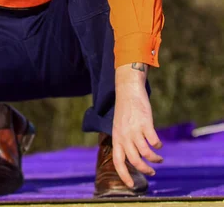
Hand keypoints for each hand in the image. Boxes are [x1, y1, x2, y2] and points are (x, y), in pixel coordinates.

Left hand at [112, 63, 162, 186]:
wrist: (128, 91)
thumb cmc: (125, 110)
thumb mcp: (118, 127)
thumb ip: (123, 141)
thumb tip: (130, 158)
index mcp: (117, 138)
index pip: (118, 161)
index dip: (125, 175)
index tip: (132, 186)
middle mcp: (124, 136)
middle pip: (134, 161)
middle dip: (144, 170)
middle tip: (151, 173)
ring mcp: (134, 130)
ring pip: (145, 153)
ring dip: (154, 159)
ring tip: (159, 159)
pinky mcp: (145, 123)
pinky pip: (154, 141)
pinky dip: (158, 145)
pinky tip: (159, 144)